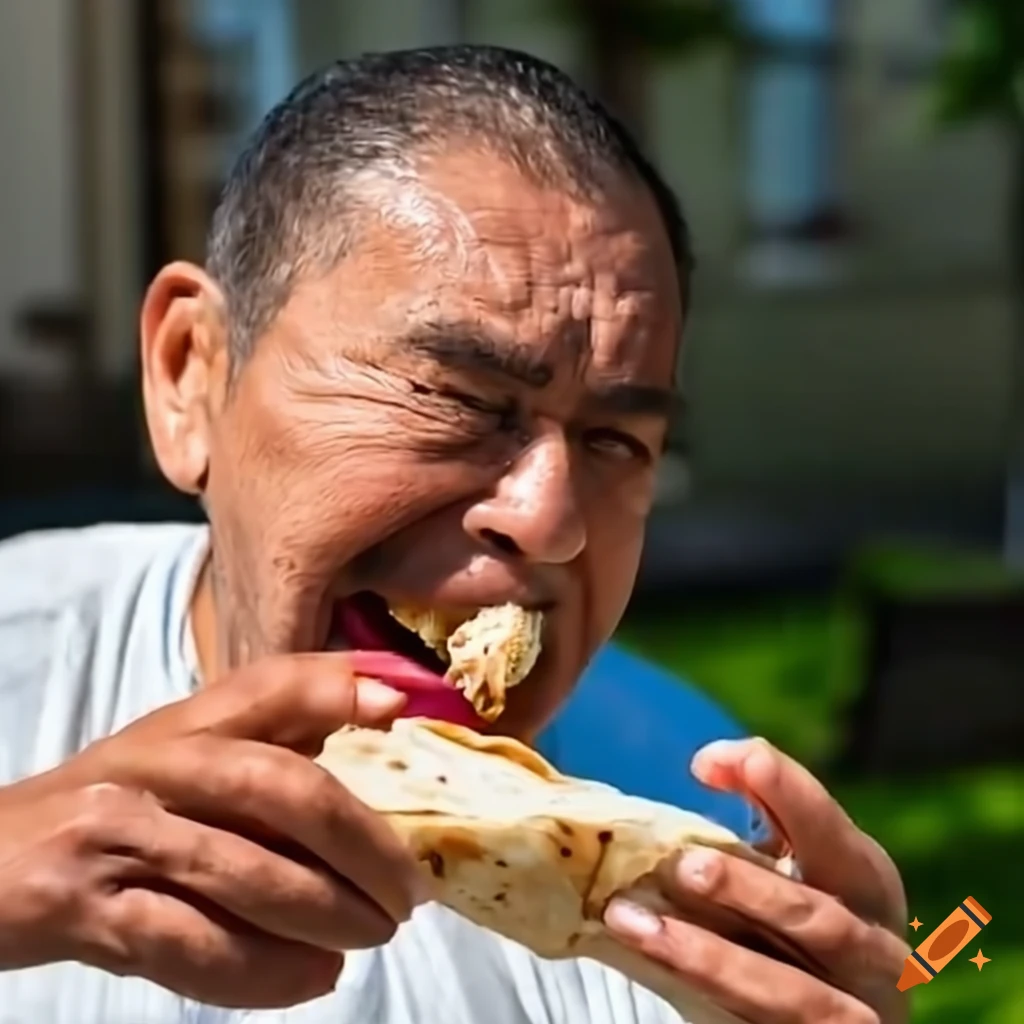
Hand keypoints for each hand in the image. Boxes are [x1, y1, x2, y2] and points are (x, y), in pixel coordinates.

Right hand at [0, 653, 424, 1008]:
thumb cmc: (117, 804)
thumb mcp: (187, 751)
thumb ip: (279, 725)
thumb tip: (387, 699)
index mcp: (185, 723)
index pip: (267, 686)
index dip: (333, 688)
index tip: (399, 707)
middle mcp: (156, 766)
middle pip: (277, 790)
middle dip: (359, 843)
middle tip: (408, 892)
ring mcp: (116, 836)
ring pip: (241, 874)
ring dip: (324, 913)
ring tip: (373, 937)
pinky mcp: (83, 910)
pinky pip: (190, 946)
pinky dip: (264, 970)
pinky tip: (314, 978)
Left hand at [604, 738, 910, 1022]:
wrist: (805, 1016)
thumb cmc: (786, 921)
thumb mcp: (783, 862)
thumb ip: (758, 803)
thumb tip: (711, 761)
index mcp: (868, 885)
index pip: (833, 834)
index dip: (785, 794)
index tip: (713, 763)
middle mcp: (878, 953)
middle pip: (821, 920)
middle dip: (749, 889)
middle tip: (683, 865)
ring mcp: (853, 1016)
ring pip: (790, 992)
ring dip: (708, 955)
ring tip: (632, 919)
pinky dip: (705, 993)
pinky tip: (648, 962)